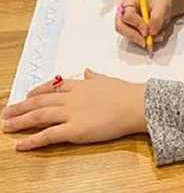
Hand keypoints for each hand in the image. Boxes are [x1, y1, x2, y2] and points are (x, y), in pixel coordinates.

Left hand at [2, 70, 145, 150]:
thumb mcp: (109, 80)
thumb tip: (88, 70)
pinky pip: (48, 136)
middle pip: (39, 102)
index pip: (53, 87)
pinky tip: (20, 145)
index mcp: (80, 85)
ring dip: (19, 121)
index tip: (27, 94)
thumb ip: (95, 77)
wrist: (137, 104)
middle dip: (20, 107)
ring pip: (38, 116)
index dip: (37, 91)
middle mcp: (70, 98)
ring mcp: (70, 114)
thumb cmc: (128, 93)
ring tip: (6, 126)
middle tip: (6, 112)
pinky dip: (32, 140)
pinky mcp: (74, 130)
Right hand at [114, 0, 183, 51]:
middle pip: (120, 27)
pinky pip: (134, 39)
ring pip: (126, 35)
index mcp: (128, 2)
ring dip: (140, 39)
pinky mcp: (132, 31)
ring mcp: (127, 22)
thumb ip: (157, 18)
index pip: (127, 15)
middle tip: (144, 41)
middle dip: (133, 35)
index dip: (136, 24)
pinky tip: (156, 37)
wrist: (166, 7)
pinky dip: (144, 40)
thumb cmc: (161, 3)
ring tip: (156, 37)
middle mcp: (124, 12)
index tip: (146, 30)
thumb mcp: (162, 6)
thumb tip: (151, 32)